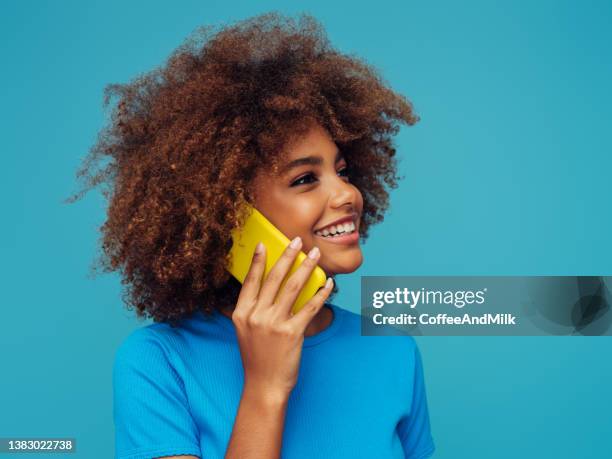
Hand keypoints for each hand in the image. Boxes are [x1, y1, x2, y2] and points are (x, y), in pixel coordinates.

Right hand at [231, 237, 332, 398]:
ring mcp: (273, 324)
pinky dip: (321, 293)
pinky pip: (310, 307)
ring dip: (306, 267)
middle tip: (297, 240)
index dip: (257, 261)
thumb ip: (250, 310)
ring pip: (293, 287)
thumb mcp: (244, 331)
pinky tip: (328, 284)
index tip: (262, 244)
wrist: (264, 386)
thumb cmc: (257, 358)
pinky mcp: (292, 333)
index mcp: (241, 313)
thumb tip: (262, 288)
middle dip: (287, 256)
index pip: (250, 281)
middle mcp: (255, 315)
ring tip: (315, 255)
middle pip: (274, 278)